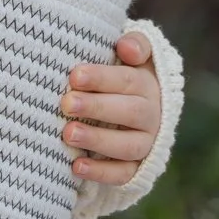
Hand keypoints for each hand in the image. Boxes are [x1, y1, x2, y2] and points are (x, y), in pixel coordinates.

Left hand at [59, 30, 160, 185]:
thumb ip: (135, 44)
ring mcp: (146, 143)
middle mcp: (151, 115)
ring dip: (97, 140)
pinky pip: (123, 174)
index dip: (102, 78)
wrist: (129, 109)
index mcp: (148, 84)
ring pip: (127, 146)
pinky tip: (76, 166)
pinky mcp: (137, 168)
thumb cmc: (118, 75)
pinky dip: (101, 173)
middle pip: (129, 112)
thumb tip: (127, 48)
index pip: (128, 80)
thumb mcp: (131, 55)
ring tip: (68, 133)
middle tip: (66, 103)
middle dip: (96, 107)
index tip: (75, 75)